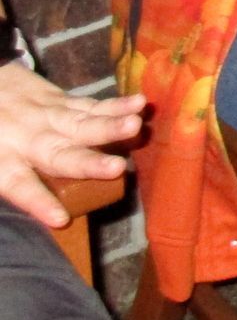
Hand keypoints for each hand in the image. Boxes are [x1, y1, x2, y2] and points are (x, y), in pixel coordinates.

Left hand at [0, 61, 143, 227]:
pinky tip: (139, 104)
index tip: (60, 219)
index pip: (22, 186)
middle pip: (60, 154)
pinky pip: (91, 104)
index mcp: (5, 161)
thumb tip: (45, 212)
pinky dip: (116, 105)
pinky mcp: (64, 101)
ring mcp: (49, 117)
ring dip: (111, 126)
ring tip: (136, 126)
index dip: (40, 202)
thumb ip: (13, 178)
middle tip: (117, 168)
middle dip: (89, 162)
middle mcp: (30, 139)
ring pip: (82, 124)